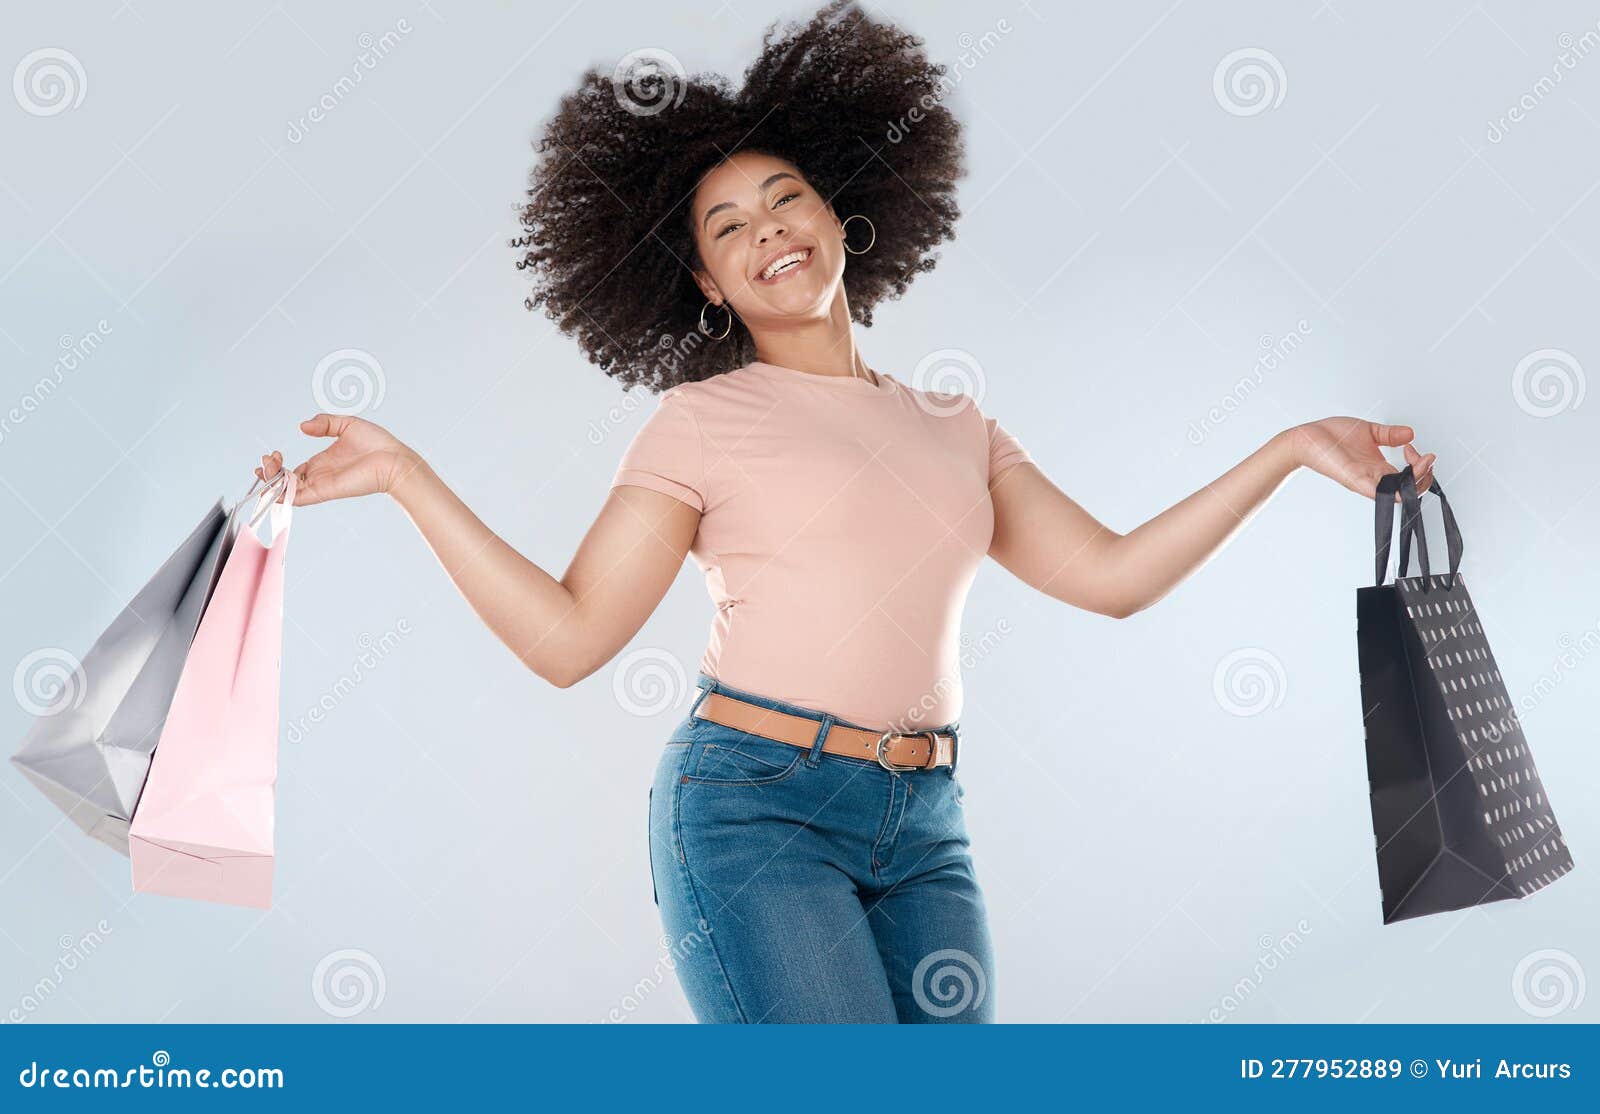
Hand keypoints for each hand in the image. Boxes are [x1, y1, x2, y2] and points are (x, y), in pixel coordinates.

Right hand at [255, 413, 419, 507]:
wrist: (393, 458)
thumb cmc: (378, 444)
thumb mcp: (347, 424)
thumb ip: (324, 423)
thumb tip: (303, 426)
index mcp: (322, 463)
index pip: (292, 470)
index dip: (277, 465)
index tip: (273, 453)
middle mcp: (319, 476)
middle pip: (285, 482)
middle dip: (269, 472)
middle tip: (268, 459)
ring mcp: (320, 485)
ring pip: (287, 491)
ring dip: (271, 482)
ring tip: (263, 467)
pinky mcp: (325, 491)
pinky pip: (298, 498)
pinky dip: (282, 495)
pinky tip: (272, 485)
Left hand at [1285, 417, 1435, 499]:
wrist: (1307, 438)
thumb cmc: (1331, 436)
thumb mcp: (1369, 431)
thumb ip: (1390, 434)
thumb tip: (1410, 434)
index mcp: (1380, 468)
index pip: (1410, 476)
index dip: (1421, 464)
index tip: (1413, 447)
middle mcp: (1375, 477)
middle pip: (1410, 487)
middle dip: (1426, 473)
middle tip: (1426, 456)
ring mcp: (1366, 480)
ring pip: (1399, 491)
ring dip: (1417, 480)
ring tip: (1423, 462)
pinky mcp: (1354, 480)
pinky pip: (1376, 491)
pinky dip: (1392, 492)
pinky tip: (1403, 488)